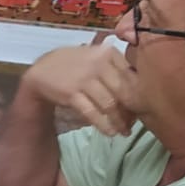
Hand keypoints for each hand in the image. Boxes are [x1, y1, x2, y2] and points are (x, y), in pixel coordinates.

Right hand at [19, 44, 136, 135]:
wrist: (42, 71)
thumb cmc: (75, 66)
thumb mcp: (97, 58)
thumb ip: (118, 69)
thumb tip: (140, 94)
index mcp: (108, 52)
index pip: (131, 77)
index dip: (139, 96)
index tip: (142, 108)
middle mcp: (98, 62)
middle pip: (123, 92)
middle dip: (131, 111)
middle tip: (134, 123)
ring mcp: (84, 78)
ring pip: (110, 104)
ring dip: (119, 122)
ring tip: (123, 131)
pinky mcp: (72, 93)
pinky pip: (93, 113)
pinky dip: (104, 125)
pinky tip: (110, 133)